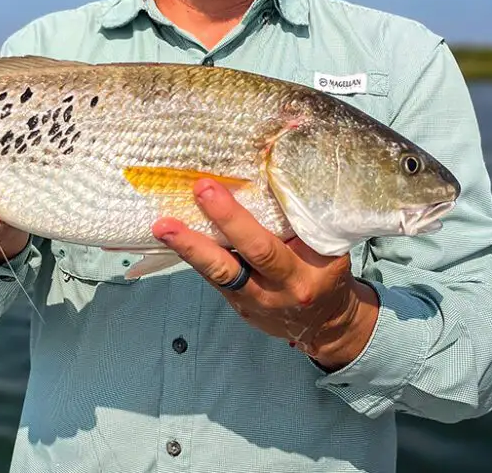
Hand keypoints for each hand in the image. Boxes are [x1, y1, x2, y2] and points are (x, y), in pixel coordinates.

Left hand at [152, 178, 380, 370]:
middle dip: (222, 220)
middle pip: (247, 255)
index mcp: (308, 270)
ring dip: (189, 247)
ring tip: (163, 227)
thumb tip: (273, 168)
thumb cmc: (325, 272)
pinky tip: (174, 237)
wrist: (327, 323)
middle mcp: (282, 287)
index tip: (218, 187)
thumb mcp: (328, 248)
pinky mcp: (238, 306)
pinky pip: (214, 279)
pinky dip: (195, 255)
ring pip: (221, 273)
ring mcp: (256, 300)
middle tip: (198, 191)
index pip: (273, 242)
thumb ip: (302, 219)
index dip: (240, 217)